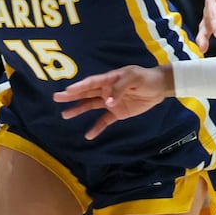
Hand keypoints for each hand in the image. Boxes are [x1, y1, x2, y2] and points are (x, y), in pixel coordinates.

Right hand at [53, 64, 173, 139]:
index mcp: (109, 79)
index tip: (67, 91)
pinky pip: (104, 121)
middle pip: (86, 93)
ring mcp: (110, 102)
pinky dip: (97, 127)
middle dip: (71, 96)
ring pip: (91, 106)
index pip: (91, 83)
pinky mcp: (117, 113)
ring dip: (78, 110)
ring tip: (65, 115)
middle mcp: (106, 90)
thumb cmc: (145, 79)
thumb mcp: (133, 79)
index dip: (80, 86)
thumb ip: (119, 89)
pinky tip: (88, 135)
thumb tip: (107, 102)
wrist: (159, 88)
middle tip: (57, 97)